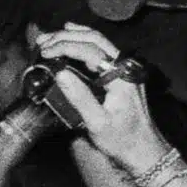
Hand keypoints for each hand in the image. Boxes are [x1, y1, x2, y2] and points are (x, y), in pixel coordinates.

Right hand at [34, 23, 166, 173]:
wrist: (144, 150)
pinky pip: (101, 50)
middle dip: (66, 36)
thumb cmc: (121, 140)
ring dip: (73, 36)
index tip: (45, 51)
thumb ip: (80, 97)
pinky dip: (82, 42)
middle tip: (42, 41)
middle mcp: (125, 66)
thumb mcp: (97, 123)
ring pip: (98, 41)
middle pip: (95, 40)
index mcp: (121, 76)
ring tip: (49, 37)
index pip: (91, 51)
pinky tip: (70, 36)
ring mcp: (125, 68)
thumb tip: (60, 73)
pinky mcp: (120, 73)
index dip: (66, 47)